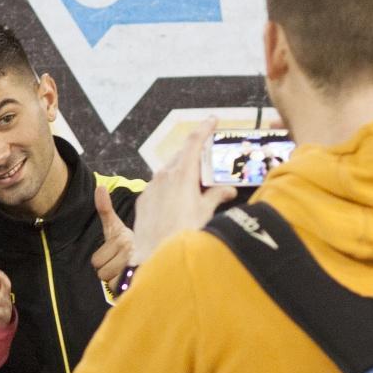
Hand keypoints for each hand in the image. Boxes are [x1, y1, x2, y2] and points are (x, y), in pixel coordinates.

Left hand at [90, 186, 133, 290]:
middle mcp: (131, 252)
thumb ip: (105, 210)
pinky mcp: (142, 281)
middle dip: (109, 270)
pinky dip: (126, 288)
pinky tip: (133, 279)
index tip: (115, 253)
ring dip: (118, 280)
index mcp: (123, 239)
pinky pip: (122, 290)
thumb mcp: (116, 226)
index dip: (103, 259)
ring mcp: (138, 267)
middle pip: (102, 274)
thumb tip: (99, 187)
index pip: (96, 261)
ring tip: (127, 269)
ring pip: (111, 283)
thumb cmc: (130, 241)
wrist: (157, 251)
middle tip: (121, 262)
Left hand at [132, 118, 236, 263]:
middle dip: (195, 152)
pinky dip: (169, 184)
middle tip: (207, 153)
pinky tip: (176, 197)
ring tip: (194, 178)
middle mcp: (164, 176)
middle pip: (182, 155)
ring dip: (182, 169)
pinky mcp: (144, 199)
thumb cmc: (182, 234)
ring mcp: (151, 187)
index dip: (204, 128)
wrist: (154, 254)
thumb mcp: (205, 213)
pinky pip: (158, 185)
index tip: (212, 119)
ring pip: (169, 170)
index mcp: (183, 174)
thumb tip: (228, 190)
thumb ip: (216, 196)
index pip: (194, 143)